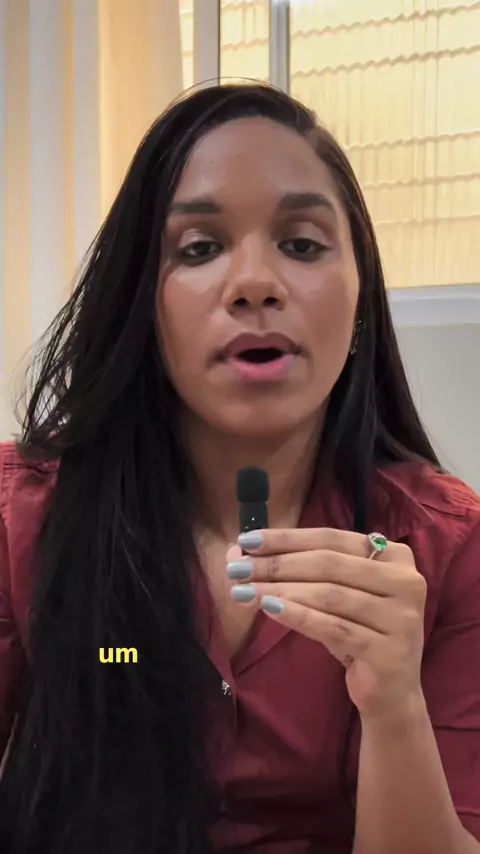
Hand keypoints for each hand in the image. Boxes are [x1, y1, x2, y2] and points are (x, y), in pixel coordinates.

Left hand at [226, 528, 426, 722]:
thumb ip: (300, 569)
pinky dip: (298, 616)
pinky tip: (269, 608)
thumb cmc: (358, 631)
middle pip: (328, 564)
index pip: (331, 538)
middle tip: (237, 568)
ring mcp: (402, 617)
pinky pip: (334, 628)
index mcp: (396, 555)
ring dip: (280, 589)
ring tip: (244, 590)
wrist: (392, 691)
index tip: (246, 542)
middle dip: (277, 564)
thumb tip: (239, 552)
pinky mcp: (390, 651)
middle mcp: (406, 581)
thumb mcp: (335, 594)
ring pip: (329, 594)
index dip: (286, 538)